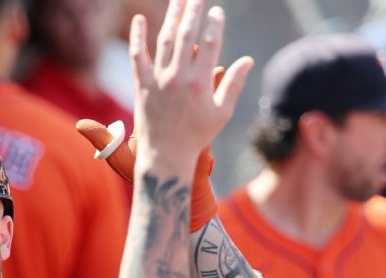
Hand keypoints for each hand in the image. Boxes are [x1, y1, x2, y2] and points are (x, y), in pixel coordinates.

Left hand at [130, 1, 250, 175]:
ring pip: (164, 40)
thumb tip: (248, 60)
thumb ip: (234, 84)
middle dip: (193, 11)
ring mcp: (157, 80)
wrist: (165, 155)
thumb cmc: (197, 135)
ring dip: (171, 16)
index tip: (216, 12)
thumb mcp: (222, 113)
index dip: (214, 24)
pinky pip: (137, 55)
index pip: (210, 43)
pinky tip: (139, 19)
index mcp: (200, 83)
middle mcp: (178, 77)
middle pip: (186, 35)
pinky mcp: (141, 84)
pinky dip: (137, 37)